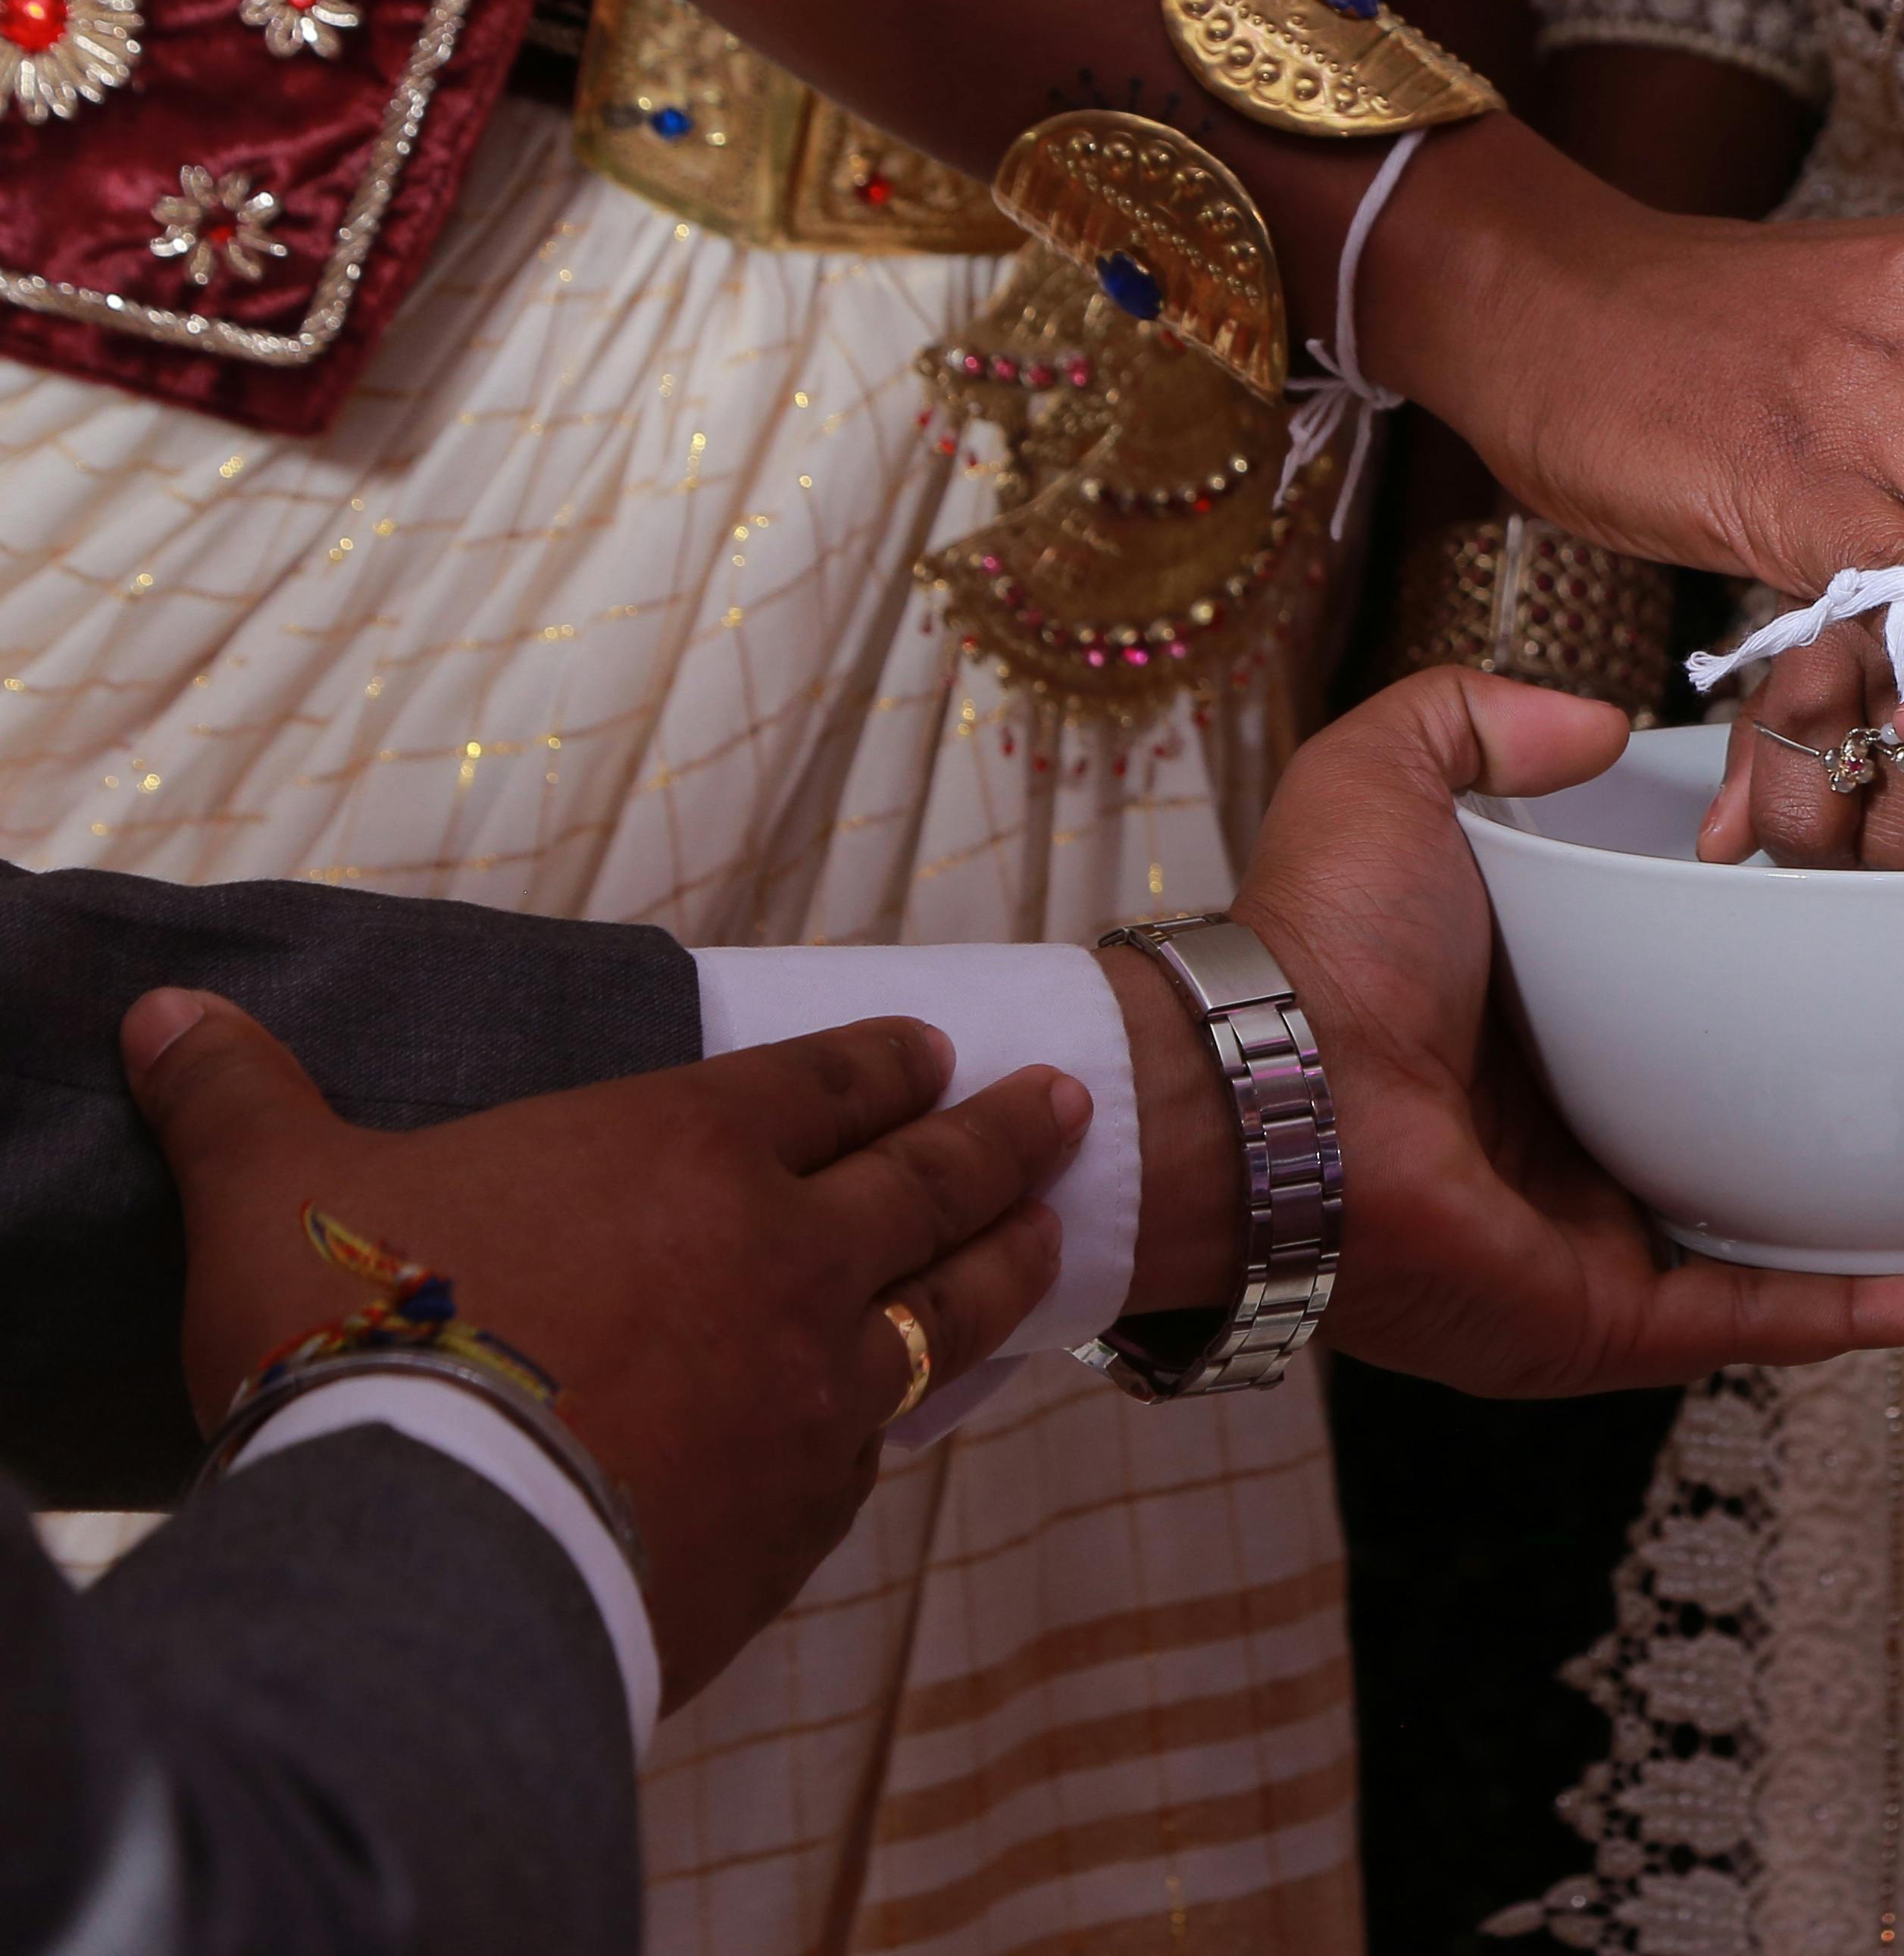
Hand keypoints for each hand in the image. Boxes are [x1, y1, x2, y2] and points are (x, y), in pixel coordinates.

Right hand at [125, 994, 1082, 1705]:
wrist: (429, 1548)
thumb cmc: (358, 1341)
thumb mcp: (275, 1195)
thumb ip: (243, 1101)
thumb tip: (169, 1017)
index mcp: (686, 1150)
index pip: (824, 1080)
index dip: (882, 1060)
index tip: (933, 1049)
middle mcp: (785, 1252)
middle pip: (930, 1176)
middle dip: (1004, 1135)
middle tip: (1072, 1107)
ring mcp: (814, 1386)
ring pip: (954, 1302)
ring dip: (1010, 1258)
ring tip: (1052, 1230)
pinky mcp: (807, 1510)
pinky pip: (885, 1442)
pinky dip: (915, 1414)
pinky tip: (925, 1412)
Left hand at [1221, 665, 1903, 1391]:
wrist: (1269, 1092)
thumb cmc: (1316, 946)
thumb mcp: (1389, 776)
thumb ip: (1477, 717)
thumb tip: (1597, 720)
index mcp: (1551, 1032)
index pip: (1706, 1016)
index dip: (1808, 989)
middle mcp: (1584, 1147)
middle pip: (1772, 1141)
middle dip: (1892, 1130)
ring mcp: (1601, 1244)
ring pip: (1795, 1248)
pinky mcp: (1608, 1318)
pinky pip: (1764, 1318)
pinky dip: (1870, 1308)